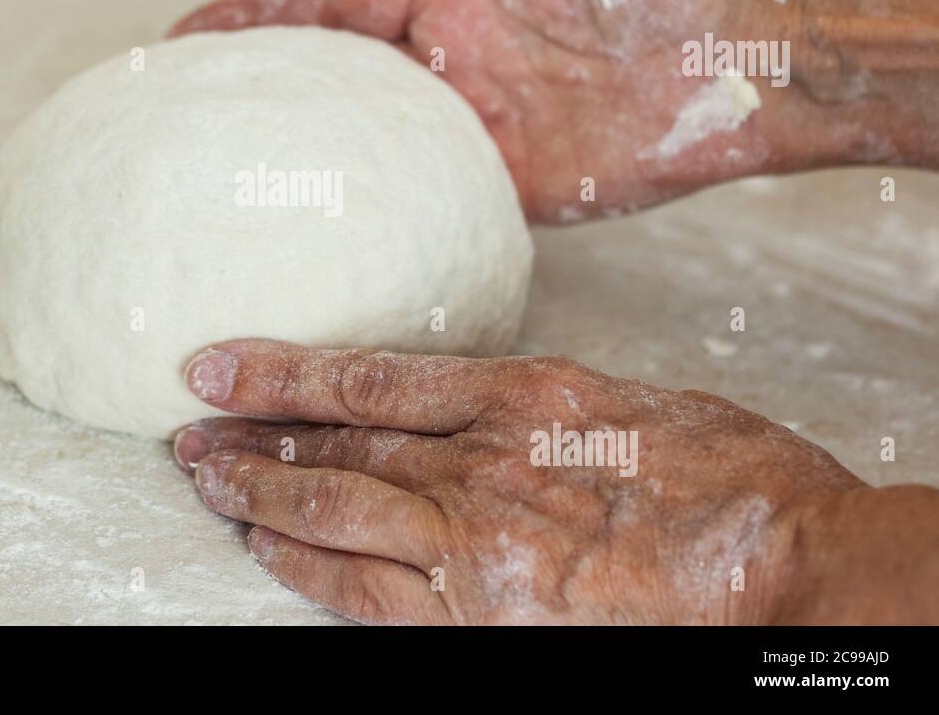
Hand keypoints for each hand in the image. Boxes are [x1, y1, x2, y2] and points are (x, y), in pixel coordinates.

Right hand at [170, 0, 813, 222]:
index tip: (183, 35)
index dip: (252, 18)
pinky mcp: (507, 185)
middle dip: (255, 99)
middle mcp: (446, 60)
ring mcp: (472, 125)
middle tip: (180, 126)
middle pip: (328, 83)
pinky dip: (373, 219)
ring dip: (301, 168)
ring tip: (221, 194)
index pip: (325, 5)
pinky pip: (425, 204)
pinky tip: (320, 238)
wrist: (755, 55)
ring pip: (364, 150)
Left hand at [172, 340, 938, 624]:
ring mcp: (475, 540)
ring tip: (203, 479)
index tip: (220, 364)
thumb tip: (487, 409)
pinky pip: (366, 589)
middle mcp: (482, 461)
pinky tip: (264, 552)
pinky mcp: (480, 612)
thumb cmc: (735, 482)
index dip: (284, 373)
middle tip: (186, 427)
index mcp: (524, 395)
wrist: (790, 567)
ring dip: (259, 497)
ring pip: (335, 512)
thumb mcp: (634, 405)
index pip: (369, 379)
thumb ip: (545, 408)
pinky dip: (304, 566)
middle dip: (251, 437)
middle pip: (336, 446)